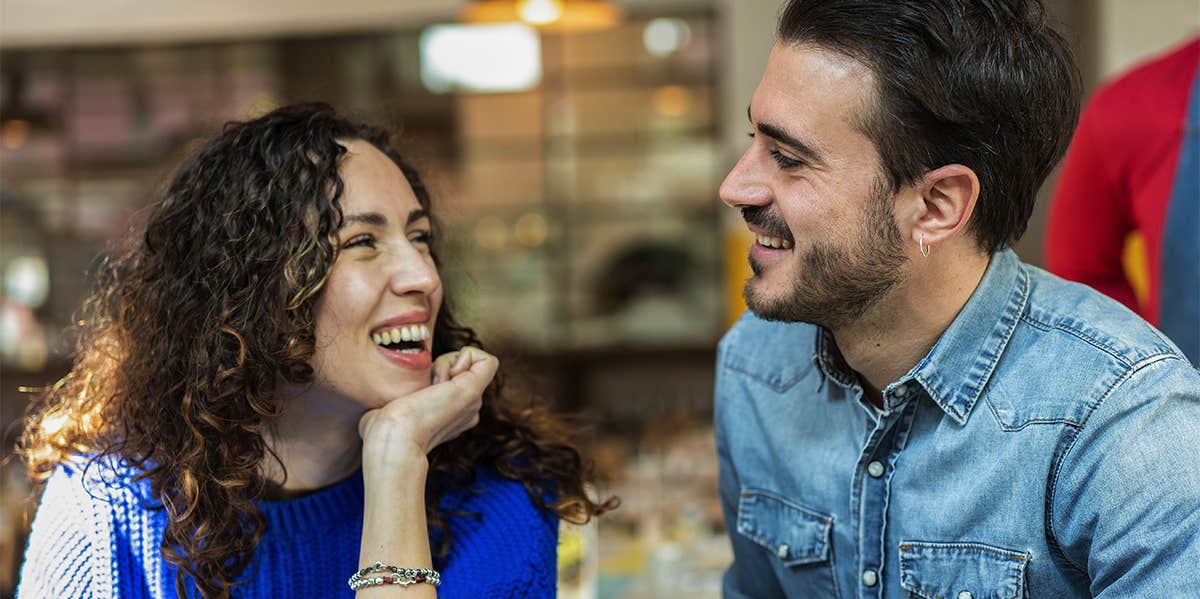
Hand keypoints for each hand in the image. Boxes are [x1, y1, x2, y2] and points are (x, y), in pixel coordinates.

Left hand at [357, 347, 497, 473]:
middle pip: (458, 368)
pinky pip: (486, 360)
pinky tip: (446, 376)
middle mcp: (466, 410)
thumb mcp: (387, 411)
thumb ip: (394, 403)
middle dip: (438, 366)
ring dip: (445, 362)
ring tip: (431, 387)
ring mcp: (473, 402)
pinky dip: (465, 356)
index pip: (448, 380)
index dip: (431, 375)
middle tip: (423, 389)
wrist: (393, 438)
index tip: (413, 394)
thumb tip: (384, 404)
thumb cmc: (382, 430)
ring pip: (468, 361)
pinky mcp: (476, 390)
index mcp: (449, 417)